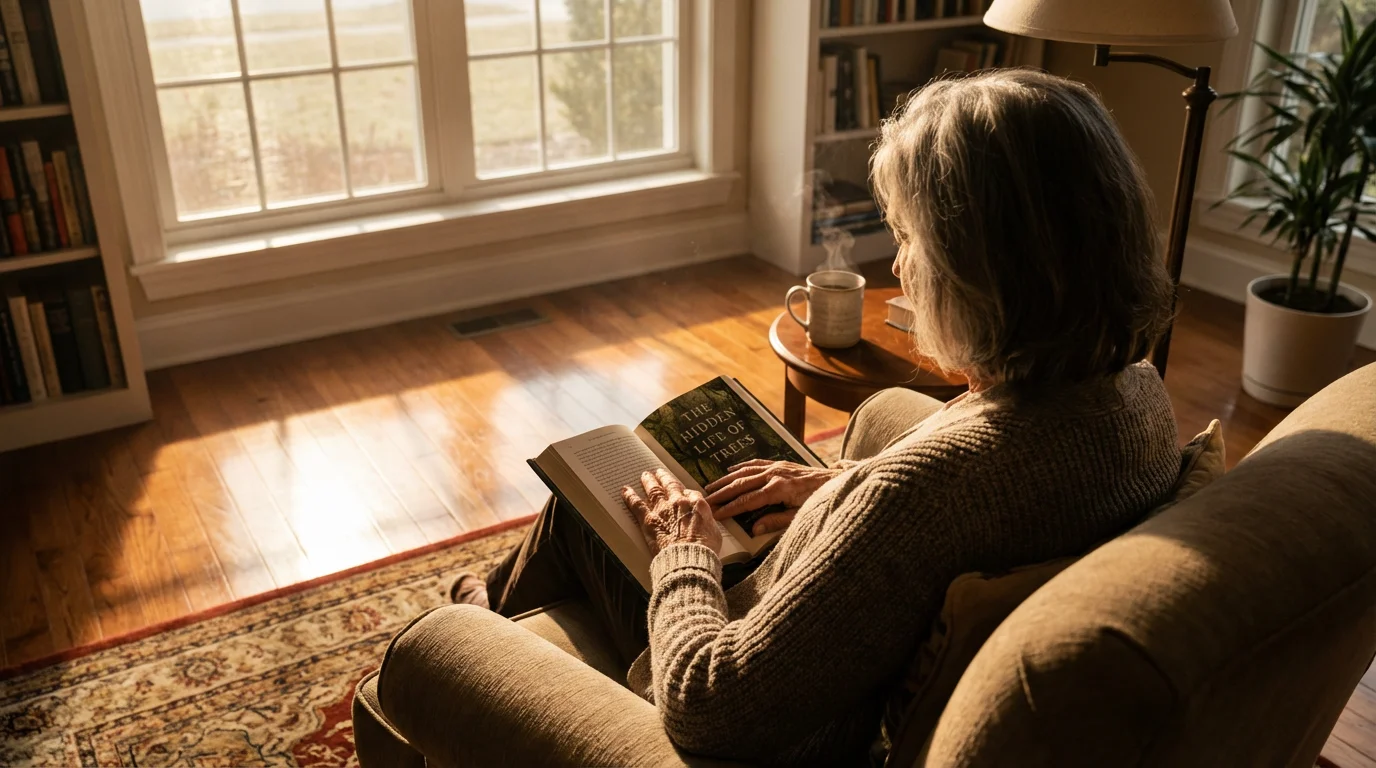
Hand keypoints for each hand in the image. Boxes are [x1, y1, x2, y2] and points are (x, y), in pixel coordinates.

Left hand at [622, 468, 722, 555]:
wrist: (689, 557)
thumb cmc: (704, 549)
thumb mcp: (714, 532)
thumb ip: (707, 523)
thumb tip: (705, 523)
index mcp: (697, 504)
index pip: (689, 493)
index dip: (683, 491)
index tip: (680, 491)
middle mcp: (679, 502)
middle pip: (670, 485)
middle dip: (664, 478)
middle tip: (659, 472)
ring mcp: (663, 509)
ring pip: (654, 490)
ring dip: (648, 481)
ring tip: (645, 476)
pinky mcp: (649, 519)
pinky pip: (637, 504)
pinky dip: (630, 496)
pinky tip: (625, 491)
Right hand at [704, 460, 842, 535]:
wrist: (836, 482)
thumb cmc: (819, 501)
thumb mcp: (800, 517)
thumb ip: (776, 522)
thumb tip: (754, 529)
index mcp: (779, 490)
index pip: (748, 500)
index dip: (730, 508)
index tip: (716, 515)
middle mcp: (775, 475)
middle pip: (742, 484)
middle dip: (722, 493)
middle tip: (706, 501)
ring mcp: (776, 467)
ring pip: (745, 471)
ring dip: (727, 479)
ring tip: (711, 487)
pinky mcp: (780, 463)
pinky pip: (756, 462)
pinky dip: (741, 466)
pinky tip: (731, 469)